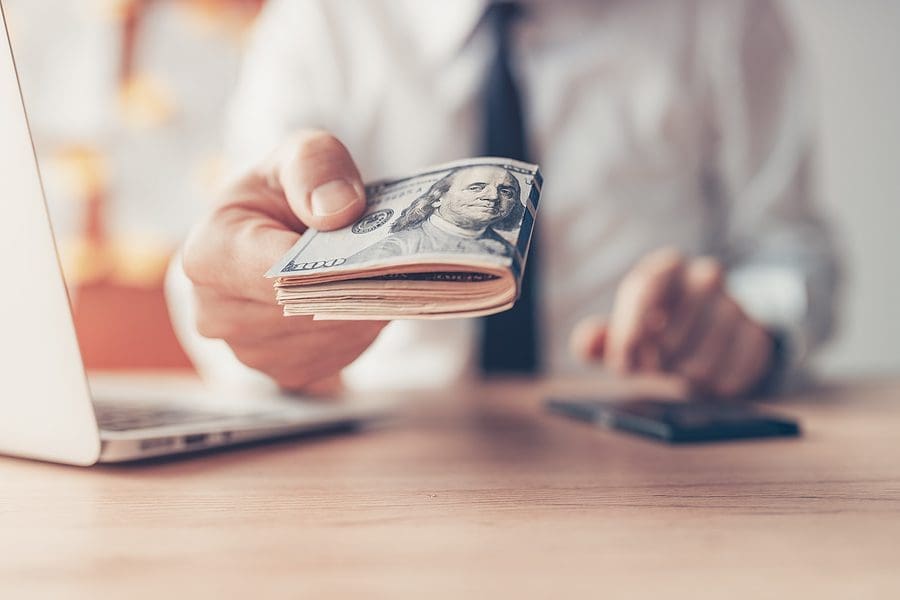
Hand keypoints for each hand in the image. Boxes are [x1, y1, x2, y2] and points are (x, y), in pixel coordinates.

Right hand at [182, 131, 386, 390]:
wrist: (270, 233)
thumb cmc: (282, 191)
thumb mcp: (298, 154)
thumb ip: (315, 167)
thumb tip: (336, 211)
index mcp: (207, 255)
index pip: (281, 272)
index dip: (336, 261)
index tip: (379, 248)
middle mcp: (216, 313)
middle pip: (310, 308)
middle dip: (357, 283)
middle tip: (394, 259)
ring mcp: (248, 351)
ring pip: (332, 335)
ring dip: (363, 308)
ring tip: (373, 274)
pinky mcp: (283, 373)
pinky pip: (338, 356)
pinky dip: (358, 329)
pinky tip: (357, 298)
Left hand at [571, 248, 774, 397]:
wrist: (711, 334)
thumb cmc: (656, 331)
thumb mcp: (624, 331)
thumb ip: (598, 339)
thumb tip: (586, 344)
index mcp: (665, 268)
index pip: (647, 288)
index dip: (631, 330)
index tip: (623, 360)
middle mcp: (704, 277)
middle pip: (675, 329)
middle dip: (658, 358)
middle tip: (653, 366)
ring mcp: (736, 305)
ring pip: (704, 359)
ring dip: (685, 375)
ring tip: (679, 370)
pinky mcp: (758, 337)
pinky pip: (733, 376)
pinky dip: (714, 386)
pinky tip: (706, 379)